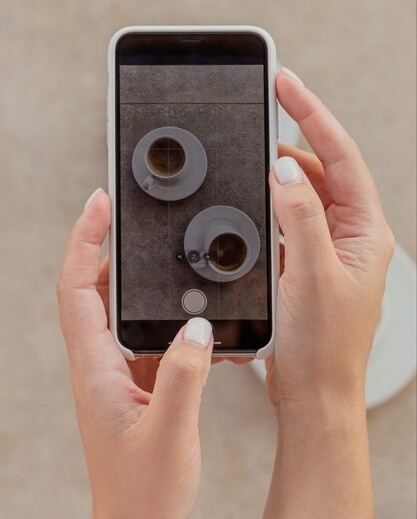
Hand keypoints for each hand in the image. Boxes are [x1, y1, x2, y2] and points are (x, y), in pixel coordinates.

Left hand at [57, 190, 213, 518]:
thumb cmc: (143, 492)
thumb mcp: (168, 432)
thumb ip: (184, 376)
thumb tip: (199, 327)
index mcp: (95, 369)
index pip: (75, 289)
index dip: (82, 241)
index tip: (98, 206)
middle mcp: (100, 363)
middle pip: (92, 288)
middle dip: (105, 246)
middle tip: (129, 215)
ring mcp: (117, 370)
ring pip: (117, 308)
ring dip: (131, 277)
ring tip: (156, 252)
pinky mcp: (137, 378)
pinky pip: (142, 330)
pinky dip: (157, 310)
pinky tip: (182, 308)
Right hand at [263, 71, 393, 518]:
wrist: (312, 395)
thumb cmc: (322, 347)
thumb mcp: (312, 274)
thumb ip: (300, 215)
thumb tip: (287, 167)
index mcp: (365, 232)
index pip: (342, 157)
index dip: (314, 115)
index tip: (288, 85)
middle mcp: (351, 235)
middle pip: (325, 169)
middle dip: (297, 138)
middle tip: (265, 113)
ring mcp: (328, 248)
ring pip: (305, 192)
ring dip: (282, 172)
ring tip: (256, 155)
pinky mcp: (307, 261)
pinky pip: (291, 218)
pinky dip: (273, 203)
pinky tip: (257, 201)